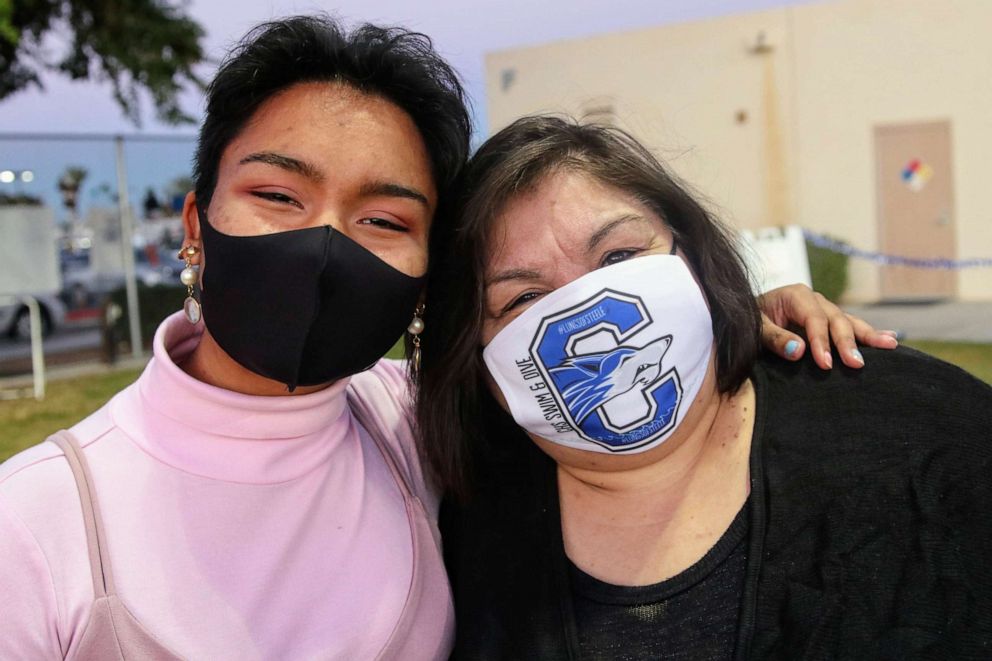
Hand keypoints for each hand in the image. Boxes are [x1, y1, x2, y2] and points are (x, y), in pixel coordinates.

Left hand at [758, 284, 898, 368]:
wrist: (747, 317)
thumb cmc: (749, 322)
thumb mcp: (755, 329)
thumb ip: (774, 338)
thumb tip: (798, 351)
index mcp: (796, 295)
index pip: (814, 319)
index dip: (821, 342)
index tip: (825, 364)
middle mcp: (814, 300)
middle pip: (836, 320)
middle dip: (846, 342)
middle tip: (856, 364)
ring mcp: (824, 310)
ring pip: (849, 322)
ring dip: (869, 335)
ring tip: (889, 344)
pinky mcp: (829, 322)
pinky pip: (851, 327)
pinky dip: (868, 334)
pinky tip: (890, 339)